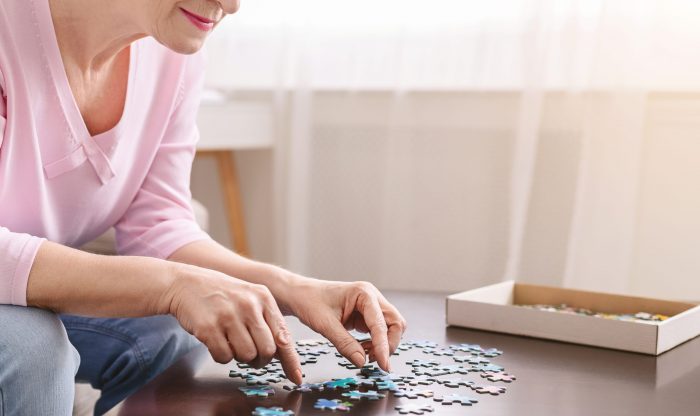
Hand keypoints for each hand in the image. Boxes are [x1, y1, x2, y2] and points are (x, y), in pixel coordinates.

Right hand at [161, 263, 302, 383]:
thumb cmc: (222, 295)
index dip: (290, 360)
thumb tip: (283, 352)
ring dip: (239, 356)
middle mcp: (249, 305)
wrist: (187, 284)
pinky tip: (216, 341)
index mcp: (264, 298)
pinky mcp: (209, 327)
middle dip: (260, 359)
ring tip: (230, 342)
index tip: (296, 377)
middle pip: (266, 350)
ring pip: (246, 356)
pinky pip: (224, 357)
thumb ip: (267, 321)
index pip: (283, 335)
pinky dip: (221, 356)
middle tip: (250, 355)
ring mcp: (229, 315)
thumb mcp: (250, 298)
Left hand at [284, 279, 406, 371]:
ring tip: (365, 355)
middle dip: (388, 344)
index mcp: (364, 293)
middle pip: (395, 323)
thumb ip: (345, 344)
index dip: (384, 346)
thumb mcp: (325, 325)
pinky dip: (375, 343)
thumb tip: (362, 362)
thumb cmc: (309, 302)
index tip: (383, 366)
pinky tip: (362, 349)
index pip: (381, 323)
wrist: (299, 295)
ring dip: (383, 344)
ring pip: (390, 328)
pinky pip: (379, 331)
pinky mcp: (366, 315)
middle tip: (374, 361)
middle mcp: (371, 297)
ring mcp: (370, 306)